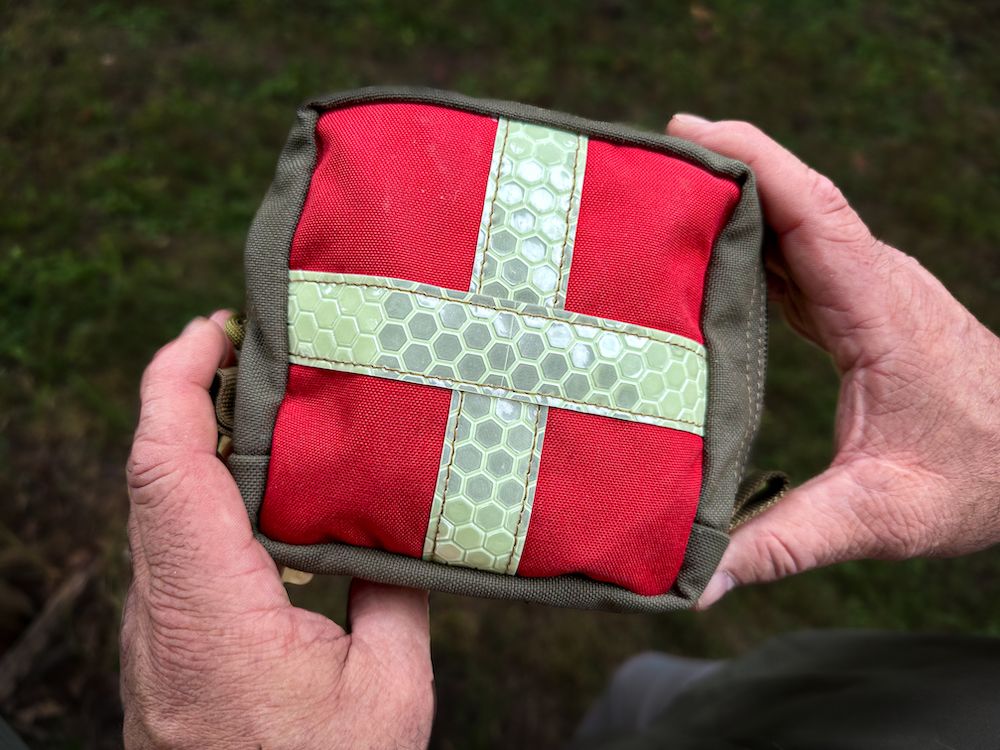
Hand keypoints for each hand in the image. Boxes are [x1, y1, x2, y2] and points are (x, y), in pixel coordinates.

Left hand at [122, 313, 432, 748]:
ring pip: (158, 501)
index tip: (211, 330)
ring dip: (197, 437)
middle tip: (253, 345)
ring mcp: (158, 621)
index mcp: (211, 607)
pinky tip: (259, 481)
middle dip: (191, 390)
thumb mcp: (389, 690)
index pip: (166, 468)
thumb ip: (399, 597)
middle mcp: (164, 606)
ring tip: (263, 398)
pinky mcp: (169, 634)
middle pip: (154, 469)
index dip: (176, 383)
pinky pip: (174, 538)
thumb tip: (405, 528)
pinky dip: (205, 486)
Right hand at [667, 115, 999, 606]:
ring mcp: (866, 290)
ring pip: (792, 221)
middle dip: (720, 167)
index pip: (812, 211)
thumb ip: (789, 542)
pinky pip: (795, 253)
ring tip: (657, 196)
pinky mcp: (856, 307)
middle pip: (792, 198)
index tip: (685, 134)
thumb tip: (701, 576)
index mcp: (878, 310)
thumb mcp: (883, 516)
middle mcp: (873, 283)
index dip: (751, 162)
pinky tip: (705, 249)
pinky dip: (748, 238)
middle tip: (642, 163)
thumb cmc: (980, 480)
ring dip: (732, 199)